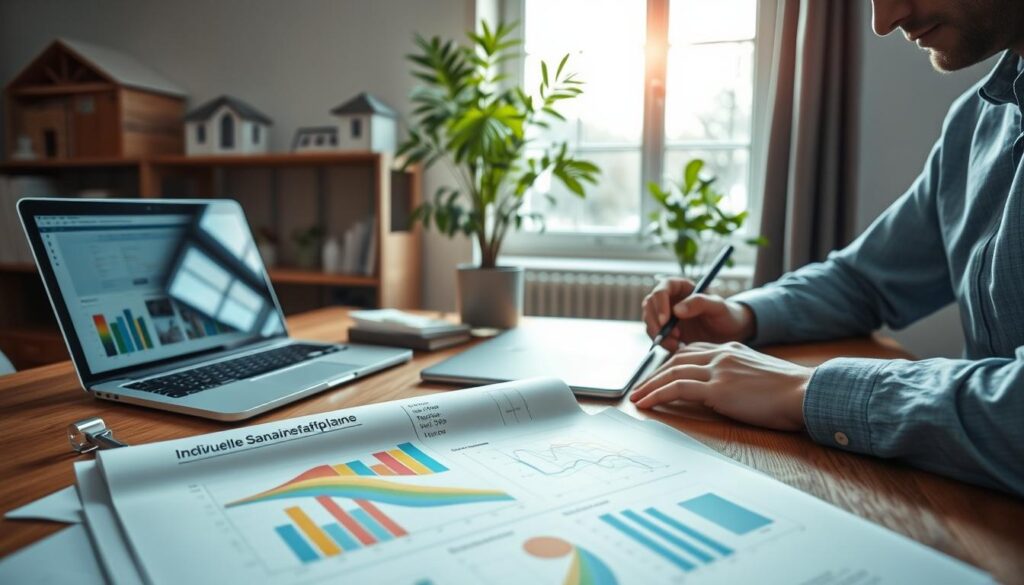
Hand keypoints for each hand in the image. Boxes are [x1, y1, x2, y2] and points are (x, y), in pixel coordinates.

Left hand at [630, 342, 811, 430]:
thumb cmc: (790, 393)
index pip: (692, 352)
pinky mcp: (717, 387)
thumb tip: (726, 393)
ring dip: (649, 386)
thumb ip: (739, 377)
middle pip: (676, 360)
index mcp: (731, 349)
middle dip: (654, 375)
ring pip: (671, 372)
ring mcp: (718, 369)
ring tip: (636, 398)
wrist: (804, 393)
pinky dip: (657, 395)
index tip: (659, 376)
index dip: (672, 365)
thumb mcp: (759, 377)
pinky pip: (677, 388)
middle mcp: (721, 354)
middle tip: (640, 388)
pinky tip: (646, 404)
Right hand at [642, 278, 755, 350]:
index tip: (666, 320)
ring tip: (677, 344)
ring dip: (658, 334)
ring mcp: (665, 314)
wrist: (728, 335)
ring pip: (649, 321)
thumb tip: (677, 310)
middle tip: (672, 336)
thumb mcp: (719, 307)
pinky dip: (662, 342)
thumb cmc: (726, 316)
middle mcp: (669, 298)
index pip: (663, 289)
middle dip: (656, 322)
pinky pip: (655, 334)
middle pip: (650, 305)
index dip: (660, 303)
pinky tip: (677, 348)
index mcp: (681, 287)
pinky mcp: (665, 330)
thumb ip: (700, 303)